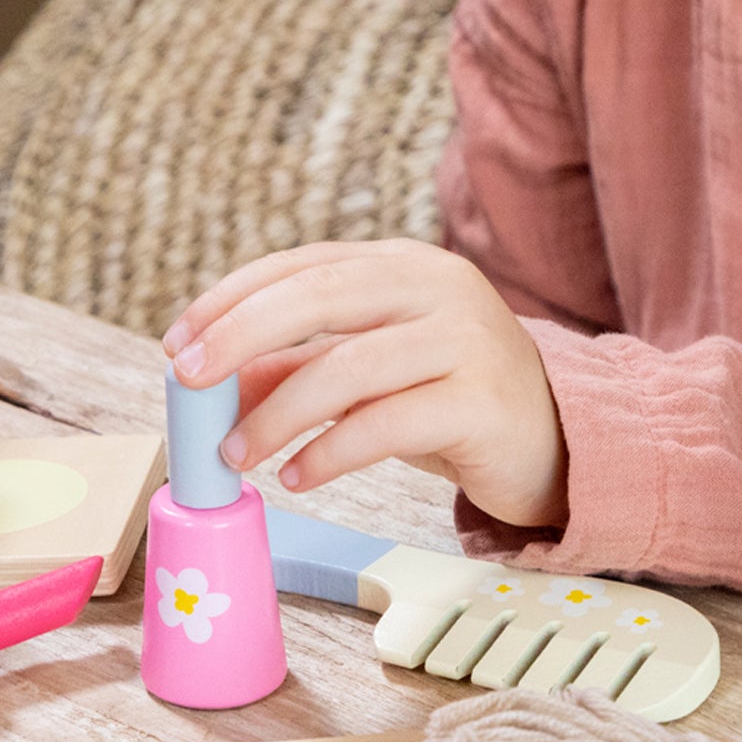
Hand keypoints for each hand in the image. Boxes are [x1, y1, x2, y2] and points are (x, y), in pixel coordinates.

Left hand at [163, 239, 569, 528]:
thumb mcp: (371, 381)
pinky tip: (298, 475)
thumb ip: (298, 372)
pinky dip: (331, 452)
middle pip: (319, 296)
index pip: (303, 266)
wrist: (561, 444)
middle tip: (191, 382)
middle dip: (242, 337)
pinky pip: (388, 424)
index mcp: (404, 268)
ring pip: (350, 366)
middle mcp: (438, 288)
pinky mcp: (482, 402)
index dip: (232, 300)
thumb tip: (215, 387)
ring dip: (278, 412)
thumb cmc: (455, 406)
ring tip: (239, 455)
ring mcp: (466, 341)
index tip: (180, 345)